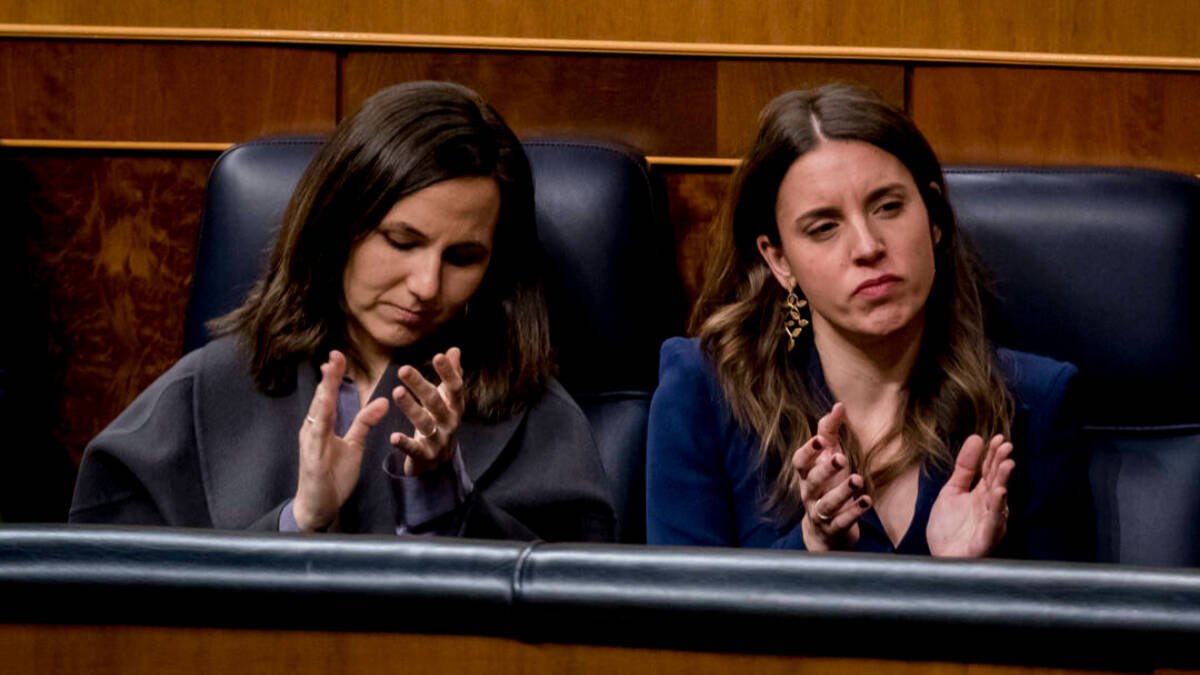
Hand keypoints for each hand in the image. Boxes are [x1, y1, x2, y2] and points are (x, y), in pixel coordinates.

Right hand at [294, 350, 389, 531]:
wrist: (318, 506)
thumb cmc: (332, 475)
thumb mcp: (354, 445)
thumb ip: (365, 423)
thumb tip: (383, 401)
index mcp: (322, 426)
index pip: (329, 396)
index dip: (334, 377)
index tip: (339, 356)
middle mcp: (313, 430)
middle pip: (321, 398)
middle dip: (328, 377)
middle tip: (335, 355)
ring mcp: (310, 442)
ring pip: (317, 413)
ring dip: (323, 391)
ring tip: (330, 372)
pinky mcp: (311, 457)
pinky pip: (316, 435)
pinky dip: (321, 419)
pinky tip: (326, 406)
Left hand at [389, 347, 465, 475]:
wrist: (441, 459)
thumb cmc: (442, 420)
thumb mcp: (448, 398)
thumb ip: (452, 374)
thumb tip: (454, 350)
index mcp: (455, 406)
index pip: (454, 387)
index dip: (448, 372)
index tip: (438, 356)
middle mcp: (449, 422)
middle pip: (435, 402)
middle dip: (420, 385)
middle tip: (403, 369)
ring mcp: (439, 439)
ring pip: (424, 423)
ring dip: (410, 408)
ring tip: (396, 392)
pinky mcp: (426, 456)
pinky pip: (415, 449)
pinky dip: (405, 444)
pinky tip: (393, 436)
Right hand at [791, 402, 871, 550]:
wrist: (825, 530)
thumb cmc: (827, 484)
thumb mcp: (828, 457)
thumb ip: (829, 432)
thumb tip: (839, 405)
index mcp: (807, 474)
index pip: (800, 462)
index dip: (808, 451)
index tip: (819, 440)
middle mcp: (810, 493)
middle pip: (813, 481)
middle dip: (825, 470)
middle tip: (840, 458)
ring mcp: (820, 513)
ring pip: (826, 504)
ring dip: (841, 492)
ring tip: (857, 480)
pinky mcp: (834, 529)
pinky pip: (841, 522)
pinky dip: (853, 512)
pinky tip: (866, 501)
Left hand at [927, 434, 1014, 557]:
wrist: (940, 558)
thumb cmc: (948, 527)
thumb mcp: (951, 491)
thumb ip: (964, 467)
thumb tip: (976, 438)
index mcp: (980, 495)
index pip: (989, 471)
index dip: (993, 454)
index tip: (997, 437)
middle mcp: (988, 507)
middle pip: (996, 481)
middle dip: (1001, 463)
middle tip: (1006, 446)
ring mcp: (988, 523)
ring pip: (999, 500)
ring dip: (1003, 481)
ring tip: (1006, 464)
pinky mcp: (985, 539)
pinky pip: (993, 523)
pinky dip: (996, 509)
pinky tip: (999, 493)